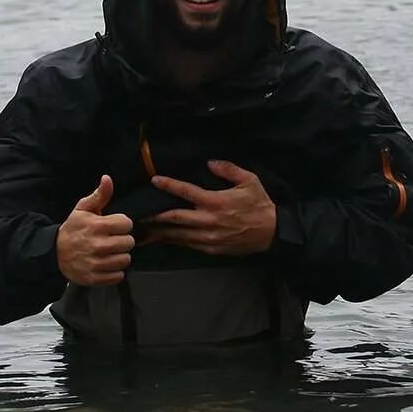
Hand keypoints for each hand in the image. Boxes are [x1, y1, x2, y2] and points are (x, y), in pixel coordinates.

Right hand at [56, 175, 134, 286]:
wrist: (53, 253)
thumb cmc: (72, 229)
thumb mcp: (82, 209)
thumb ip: (99, 195)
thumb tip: (107, 179)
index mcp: (96, 226)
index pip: (127, 224)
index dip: (122, 224)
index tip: (115, 226)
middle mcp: (97, 245)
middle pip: (129, 243)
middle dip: (123, 240)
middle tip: (113, 240)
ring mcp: (96, 263)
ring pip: (125, 260)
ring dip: (120, 256)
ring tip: (110, 252)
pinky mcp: (94, 278)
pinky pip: (118, 276)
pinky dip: (115, 272)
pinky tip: (106, 264)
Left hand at [146, 161, 276, 256]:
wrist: (272, 232)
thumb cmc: (260, 204)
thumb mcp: (249, 180)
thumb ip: (228, 170)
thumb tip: (209, 162)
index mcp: (215, 201)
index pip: (186, 191)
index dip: (169, 185)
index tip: (155, 180)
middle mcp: (208, 220)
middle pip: (175, 217)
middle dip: (156, 215)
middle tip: (140, 213)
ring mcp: (208, 237)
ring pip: (178, 234)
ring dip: (161, 231)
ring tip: (146, 228)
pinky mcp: (211, 249)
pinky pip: (188, 244)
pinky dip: (176, 240)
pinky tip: (167, 238)